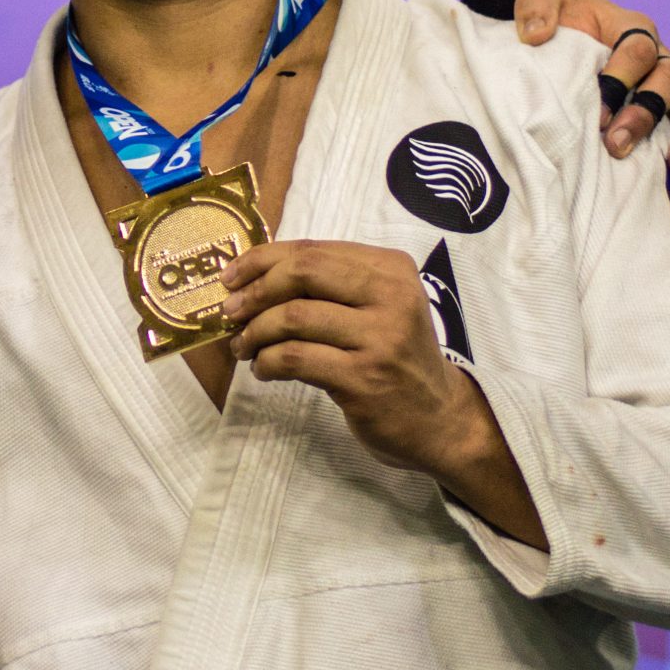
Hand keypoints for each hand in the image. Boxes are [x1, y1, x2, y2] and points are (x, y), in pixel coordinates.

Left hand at [218, 241, 542, 546]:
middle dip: (254, 291)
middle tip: (230, 311)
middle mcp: (391, 296)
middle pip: (302, 273)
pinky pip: (294, 358)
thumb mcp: (377, 308)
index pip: (313, 250)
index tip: (231, 277)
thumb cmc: (395, 358)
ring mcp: (380, 338)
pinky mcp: (364, 378)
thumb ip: (331, 286)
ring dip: (254, 332)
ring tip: (243, 346)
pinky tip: (262, 370)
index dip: (263, 259)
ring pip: (293, 317)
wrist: (439, 418)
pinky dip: (266, 362)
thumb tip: (253, 277)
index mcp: (391, 269)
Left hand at [512, 0, 669, 180]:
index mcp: (631, 28)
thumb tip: (535, 34)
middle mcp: (659, 58)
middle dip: (646, 114)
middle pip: (669, 80)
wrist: (566, 40)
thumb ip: (536, 5)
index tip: (596, 113)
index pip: (638, 48)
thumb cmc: (559, 22)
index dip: (621, 79)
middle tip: (617, 145)